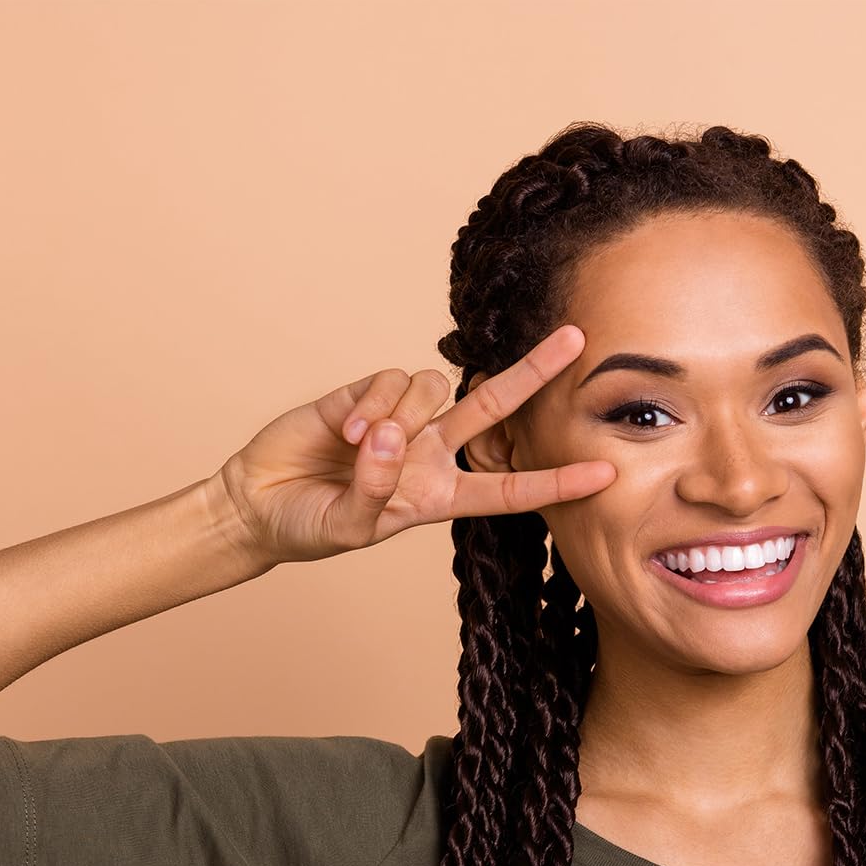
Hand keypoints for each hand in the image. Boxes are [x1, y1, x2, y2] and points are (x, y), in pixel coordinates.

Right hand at [209, 324, 615, 565]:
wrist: (259, 502)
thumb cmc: (311, 525)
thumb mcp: (350, 527)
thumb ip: (374, 491)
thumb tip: (391, 438)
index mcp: (442, 496)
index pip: (511, 489)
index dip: (557, 482)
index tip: (605, 474)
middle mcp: (431, 452)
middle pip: (495, 406)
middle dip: (536, 371)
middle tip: (578, 338)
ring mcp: (401, 419)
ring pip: (433, 388)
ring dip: (402, 415)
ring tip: (362, 445)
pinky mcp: (366, 392)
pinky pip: (391, 380)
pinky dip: (371, 404)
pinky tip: (346, 431)